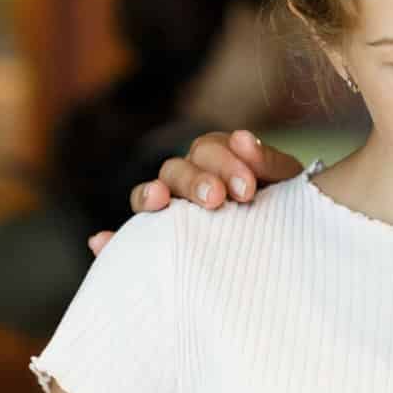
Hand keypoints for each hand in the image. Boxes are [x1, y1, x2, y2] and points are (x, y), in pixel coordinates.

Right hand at [90, 129, 300, 253]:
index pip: (208, 150)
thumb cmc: (288, 213)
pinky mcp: (157, 246)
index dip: (224, 163)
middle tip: (217, 200)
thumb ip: (268, 162)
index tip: (248, 189)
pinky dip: (113, 241)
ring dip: (148, 196)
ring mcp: (171, 214)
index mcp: (217, 162)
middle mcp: (188, 182)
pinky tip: (101, 242)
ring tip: (157, 202)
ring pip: (148, 196)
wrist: (291, 254)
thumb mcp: (287, 186)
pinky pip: (128, 242)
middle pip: (177, 170)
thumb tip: (242, 138)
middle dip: (195, 182)